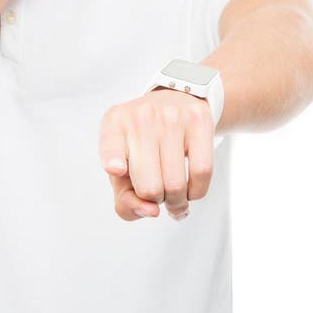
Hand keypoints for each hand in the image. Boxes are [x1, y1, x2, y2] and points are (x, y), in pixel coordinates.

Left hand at [98, 88, 214, 220]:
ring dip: (176, 202)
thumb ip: (125, 200)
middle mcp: (141, 117)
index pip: (110, 144)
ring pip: (176, 184)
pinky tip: (189, 189)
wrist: (174, 101)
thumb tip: (151, 211)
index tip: (114, 169)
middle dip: (155, 202)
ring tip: (173, 196)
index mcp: (114, 124)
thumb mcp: (123, 167)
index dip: (112, 159)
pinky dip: (196, 192)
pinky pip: (202, 173)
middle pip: (149, 186)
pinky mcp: (198, 120)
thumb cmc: (142, 144)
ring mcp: (171, 116)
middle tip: (157, 195)